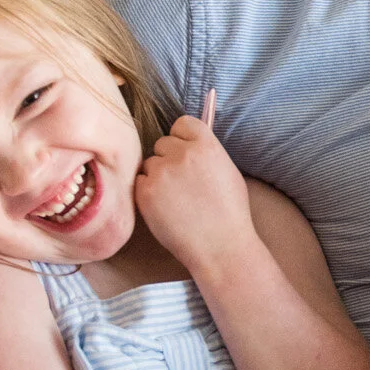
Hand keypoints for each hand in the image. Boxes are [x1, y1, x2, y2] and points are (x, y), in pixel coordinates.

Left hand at [133, 117, 254, 275]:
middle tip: (181, 183)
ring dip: (157, 177)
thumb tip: (189, 142)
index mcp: (206, 145)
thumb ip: (207, 152)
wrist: (220, 246)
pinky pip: (139, 182)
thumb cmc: (230, 213)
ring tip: (175, 200)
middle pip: (162, 143)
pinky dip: (148, 194)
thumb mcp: (227, 171)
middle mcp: (182, 154)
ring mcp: (161, 172)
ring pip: (150, 164)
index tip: (185, 152)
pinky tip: (165, 209)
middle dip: (169, 159)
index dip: (183, 139)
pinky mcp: (145, 192)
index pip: (182, 123)